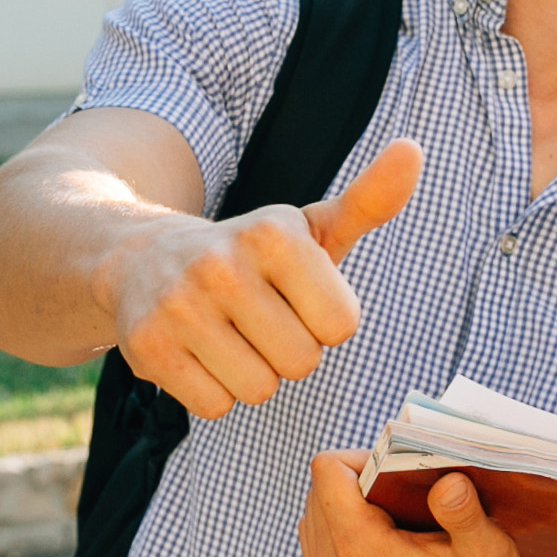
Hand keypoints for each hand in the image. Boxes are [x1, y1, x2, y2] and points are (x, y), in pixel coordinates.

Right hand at [95, 140, 422, 417]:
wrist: (142, 259)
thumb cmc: (250, 255)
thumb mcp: (309, 228)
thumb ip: (369, 202)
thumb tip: (414, 151)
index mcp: (274, 234)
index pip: (342, 325)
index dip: (323, 321)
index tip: (295, 298)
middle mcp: (222, 264)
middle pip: (301, 362)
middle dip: (287, 351)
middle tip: (258, 320)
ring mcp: (180, 305)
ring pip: (258, 389)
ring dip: (250, 374)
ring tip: (228, 336)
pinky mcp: (147, 346)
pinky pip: (214, 405)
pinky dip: (212, 391)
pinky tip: (197, 353)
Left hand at [299, 452, 522, 556]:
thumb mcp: (486, 553)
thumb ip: (464, 513)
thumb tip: (448, 481)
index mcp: (363, 548)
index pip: (326, 471)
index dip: (359, 459)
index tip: (393, 471)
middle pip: (317, 491)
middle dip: (353, 481)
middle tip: (397, 492)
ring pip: (312, 517)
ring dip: (343, 506)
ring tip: (388, 516)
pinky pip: (316, 545)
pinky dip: (339, 532)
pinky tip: (378, 539)